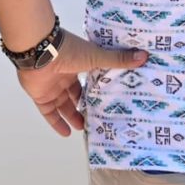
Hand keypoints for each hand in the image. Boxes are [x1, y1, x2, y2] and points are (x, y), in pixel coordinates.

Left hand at [18, 29, 147, 137]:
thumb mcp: (97, 57)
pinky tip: (66, 134)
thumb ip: (118, 59)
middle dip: (83, 106)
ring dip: (72, 116)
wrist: (40, 51)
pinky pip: (48, 113)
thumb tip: (144, 56)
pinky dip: (56, 123)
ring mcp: (51, 87)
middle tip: (96, 118)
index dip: (95, 90)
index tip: (106, 101)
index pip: (87, 80)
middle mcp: (63, 76)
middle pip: (74, 95)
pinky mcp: (40, 96)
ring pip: (62, 106)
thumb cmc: (69, 51)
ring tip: (84, 129)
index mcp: (77, 64)